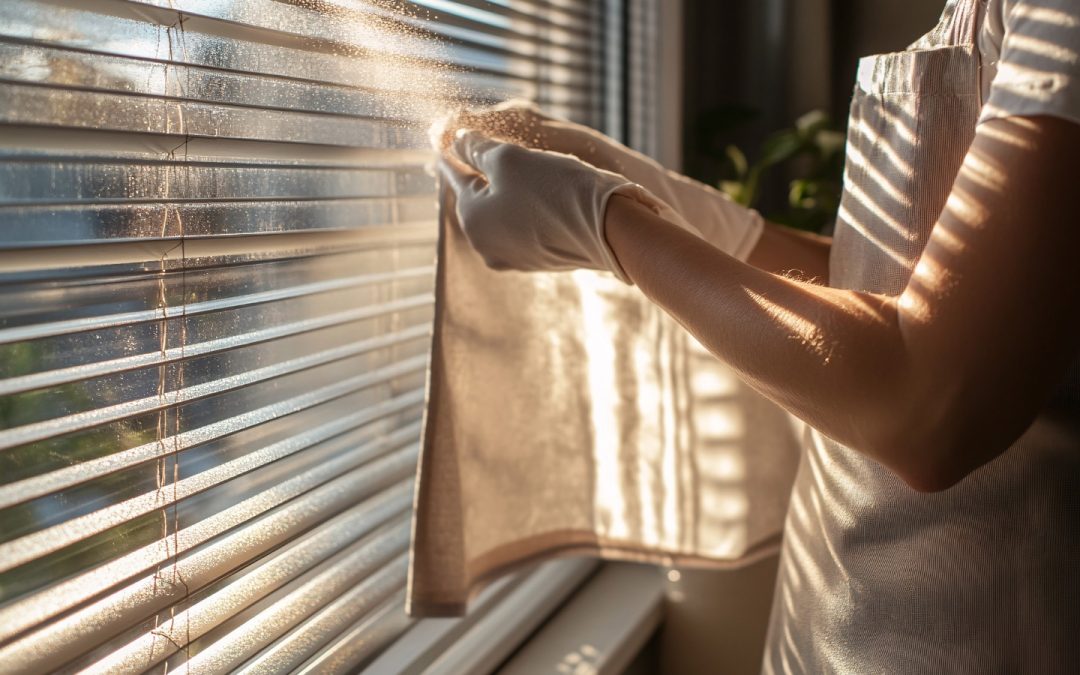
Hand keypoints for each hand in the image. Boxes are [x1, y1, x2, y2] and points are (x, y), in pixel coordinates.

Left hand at [433, 101, 764, 260]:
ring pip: (500, 209)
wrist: (610, 230)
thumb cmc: (556, 190)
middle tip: (484, 143)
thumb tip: (458, 142)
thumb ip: (476, 147)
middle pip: (475, 194)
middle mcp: (484, 244)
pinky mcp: (538, 259)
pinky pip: (522, 224)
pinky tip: (539, 190)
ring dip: (506, 186)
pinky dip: (525, 205)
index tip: (448, 133)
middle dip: (481, 168)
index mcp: (470, 218)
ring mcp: (512, 256)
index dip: (455, 147)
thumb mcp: (509, 158)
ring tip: (518, 164)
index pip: (453, 172)